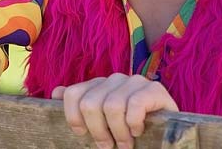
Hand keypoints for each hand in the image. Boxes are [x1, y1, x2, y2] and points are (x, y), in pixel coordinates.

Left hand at [51, 73, 178, 148]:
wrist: (165, 133)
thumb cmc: (128, 130)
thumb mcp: (102, 122)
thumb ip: (81, 107)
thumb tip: (55, 92)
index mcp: (99, 85)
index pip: (73, 93)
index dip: (73, 117)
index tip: (82, 134)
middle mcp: (115, 79)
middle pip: (91, 103)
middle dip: (98, 131)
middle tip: (108, 146)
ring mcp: (135, 81)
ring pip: (112, 106)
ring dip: (118, 132)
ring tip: (125, 144)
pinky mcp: (154, 88)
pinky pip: (135, 105)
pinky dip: (134, 123)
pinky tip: (139, 130)